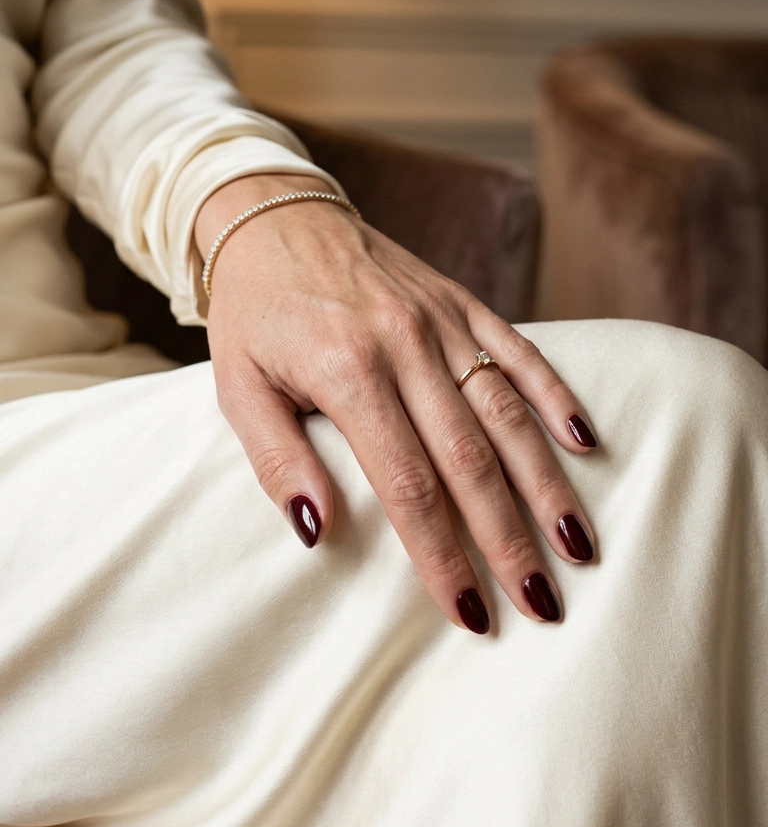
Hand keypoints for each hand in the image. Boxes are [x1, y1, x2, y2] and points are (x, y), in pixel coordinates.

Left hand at [195, 173, 597, 631]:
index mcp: (347, 374)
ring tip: (578, 545)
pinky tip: (587, 444)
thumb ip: (276, 460)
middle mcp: (405, 347)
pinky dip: (556, 397)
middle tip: (543, 601)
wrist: (274, 214)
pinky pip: (519, 352)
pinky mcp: (461, 303)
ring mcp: (440, 322)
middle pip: (471, 461)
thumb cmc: (254, 315)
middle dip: (510, 539)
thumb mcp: (237, 388)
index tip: (469, 612)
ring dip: (546, 485)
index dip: (442, 555)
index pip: (408, 486)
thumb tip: (319, 531)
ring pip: (508, 413)